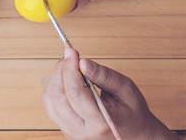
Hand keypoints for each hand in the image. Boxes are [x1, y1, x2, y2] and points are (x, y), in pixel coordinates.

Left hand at [43, 48, 177, 139]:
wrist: (135, 135)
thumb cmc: (133, 113)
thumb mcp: (126, 90)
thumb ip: (105, 76)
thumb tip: (82, 62)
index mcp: (101, 123)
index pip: (75, 94)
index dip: (70, 69)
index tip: (71, 52)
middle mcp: (82, 131)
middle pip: (58, 96)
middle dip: (61, 70)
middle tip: (70, 56)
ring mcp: (71, 132)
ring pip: (50, 99)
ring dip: (56, 78)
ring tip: (71, 68)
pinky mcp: (64, 128)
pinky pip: (50, 104)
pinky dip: (54, 88)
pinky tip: (67, 81)